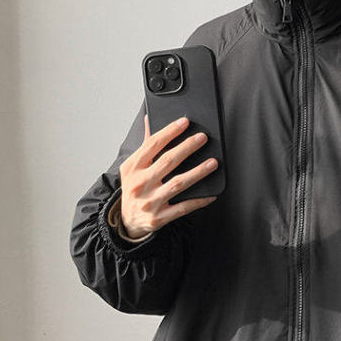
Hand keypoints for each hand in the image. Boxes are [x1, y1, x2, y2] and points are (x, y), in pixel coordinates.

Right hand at [118, 114, 218, 239]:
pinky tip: (211, 194)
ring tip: (213, 163)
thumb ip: (144, 146)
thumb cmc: (134, 189)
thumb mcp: (132, 168)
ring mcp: (150, 202)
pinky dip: (199, 200)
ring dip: (198, 172)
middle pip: (167, 161)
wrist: (127, 221)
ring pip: (178, 184)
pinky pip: (184, 207)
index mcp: (132, 168)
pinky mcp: (159, 218)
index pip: (152, 144)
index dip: (170, 132)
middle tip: (202, 138)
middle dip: (187, 148)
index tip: (185, 122)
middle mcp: (140, 184)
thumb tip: (149, 119)